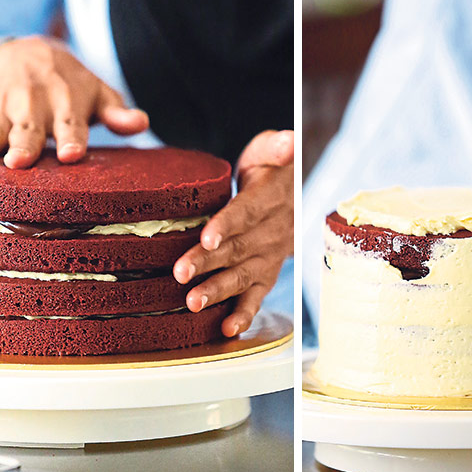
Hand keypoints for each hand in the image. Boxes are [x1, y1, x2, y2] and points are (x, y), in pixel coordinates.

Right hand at [0, 36, 148, 167]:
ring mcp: (4, 107)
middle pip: (30, 130)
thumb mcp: (98, 94)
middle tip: (20, 161)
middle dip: (26, 144)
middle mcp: (35, 105)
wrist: (29, 51)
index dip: (73, 139)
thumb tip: (143, 122)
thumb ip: (118, 113)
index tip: (72, 155)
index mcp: (67, 104)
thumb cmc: (72, 87)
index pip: (72, 125)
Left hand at [173, 130, 293, 336]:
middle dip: (208, 262)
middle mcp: (273, 232)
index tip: (207, 237)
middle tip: (180, 273)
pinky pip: (256, 296)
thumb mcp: (272, 150)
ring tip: (193, 303)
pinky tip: (227, 330)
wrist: (291, 196)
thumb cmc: (270, 169)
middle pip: (238, 248)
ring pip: (243, 275)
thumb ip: (277, 147)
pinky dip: (244, 314)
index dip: (228, 225)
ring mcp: (270, 257)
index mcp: (271, 199)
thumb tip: (287, 141)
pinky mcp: (266, 274)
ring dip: (218, 290)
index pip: (247, 212)